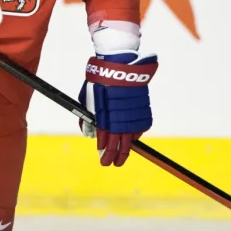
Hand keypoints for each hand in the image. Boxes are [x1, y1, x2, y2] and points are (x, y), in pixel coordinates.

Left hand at [77, 51, 157, 166]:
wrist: (120, 66)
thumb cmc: (100, 82)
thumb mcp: (88, 99)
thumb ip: (88, 117)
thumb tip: (88, 132)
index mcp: (105, 117)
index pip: (105, 141)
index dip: (103, 151)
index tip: (102, 158)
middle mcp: (120, 119)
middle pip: (119, 145)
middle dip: (115, 156)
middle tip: (112, 164)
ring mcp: (132, 116)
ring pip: (131, 139)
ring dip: (126, 149)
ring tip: (122, 156)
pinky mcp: (142, 110)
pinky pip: (140, 128)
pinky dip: (135, 134)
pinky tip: (131, 139)